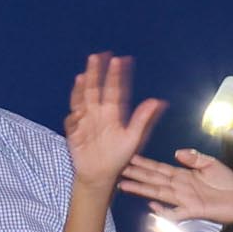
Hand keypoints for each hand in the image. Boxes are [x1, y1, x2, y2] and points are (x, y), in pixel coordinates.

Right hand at [62, 52, 162, 191]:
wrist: (100, 175)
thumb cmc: (119, 157)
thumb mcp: (134, 138)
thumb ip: (143, 119)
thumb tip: (158, 101)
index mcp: (113, 113)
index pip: (115, 90)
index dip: (117, 75)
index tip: (121, 59)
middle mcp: (98, 113)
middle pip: (95, 89)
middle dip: (96, 73)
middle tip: (97, 56)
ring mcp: (85, 121)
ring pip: (82, 99)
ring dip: (81, 88)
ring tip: (82, 75)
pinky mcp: (74, 131)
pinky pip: (73, 121)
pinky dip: (75, 115)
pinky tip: (79, 112)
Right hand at [113, 148, 232, 225]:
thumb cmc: (228, 184)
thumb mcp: (212, 164)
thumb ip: (194, 157)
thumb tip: (176, 152)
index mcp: (183, 175)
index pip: (159, 168)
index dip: (144, 164)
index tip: (130, 158)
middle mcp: (180, 187)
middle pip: (153, 180)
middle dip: (136, 175)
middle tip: (118, 170)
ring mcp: (184, 200)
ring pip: (158, 193)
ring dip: (141, 189)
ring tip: (124, 185)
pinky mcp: (193, 211)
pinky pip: (175, 212)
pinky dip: (164, 211)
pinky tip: (151, 206)